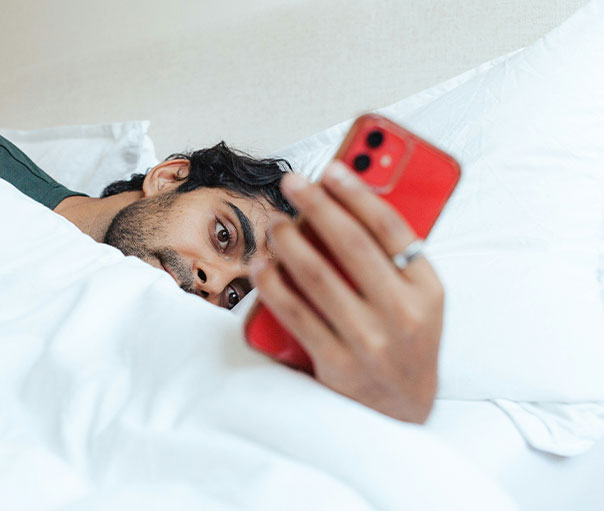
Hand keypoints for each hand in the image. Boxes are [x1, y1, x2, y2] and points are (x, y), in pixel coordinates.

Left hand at [250, 161, 444, 422]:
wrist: (404, 413)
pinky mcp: (336, 365)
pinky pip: (296, 315)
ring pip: (318, 277)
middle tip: (293, 183)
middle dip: (318, 206)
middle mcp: (402, 315)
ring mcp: (369, 342)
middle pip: (352, 245)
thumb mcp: (421, 299)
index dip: (359, 193)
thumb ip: (395, 258)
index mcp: (427, 290)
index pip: (392, 229)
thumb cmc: (409, 344)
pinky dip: (274, 285)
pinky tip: (262, 264)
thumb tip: (345, 207)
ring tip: (276, 222)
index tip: (332, 168)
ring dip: (290, 241)